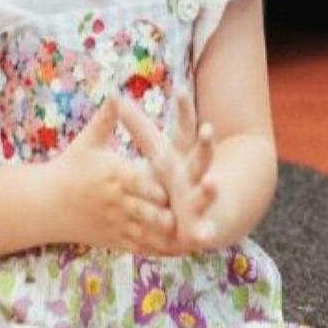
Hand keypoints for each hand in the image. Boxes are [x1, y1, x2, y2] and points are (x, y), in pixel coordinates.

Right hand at [51, 99, 179, 253]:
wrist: (47, 203)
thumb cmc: (71, 167)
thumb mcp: (88, 142)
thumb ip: (106, 120)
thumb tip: (115, 92)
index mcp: (112, 176)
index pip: (133, 183)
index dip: (149, 188)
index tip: (166, 190)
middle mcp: (116, 202)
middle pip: (141, 211)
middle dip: (160, 216)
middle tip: (182, 218)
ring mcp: (117, 224)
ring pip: (144, 234)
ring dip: (165, 238)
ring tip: (186, 239)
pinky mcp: (116, 240)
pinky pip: (140, 248)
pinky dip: (159, 251)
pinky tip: (179, 251)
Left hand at [117, 95, 220, 252]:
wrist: (201, 213)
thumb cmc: (173, 178)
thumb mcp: (157, 150)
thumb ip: (138, 126)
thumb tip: (115, 96)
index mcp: (183, 155)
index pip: (185, 128)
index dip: (184, 110)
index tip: (181, 90)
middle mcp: (196, 174)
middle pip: (202, 156)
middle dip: (205, 143)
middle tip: (208, 129)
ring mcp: (201, 199)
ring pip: (206, 192)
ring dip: (210, 189)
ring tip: (212, 183)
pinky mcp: (201, 226)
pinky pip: (203, 230)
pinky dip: (204, 233)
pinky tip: (204, 237)